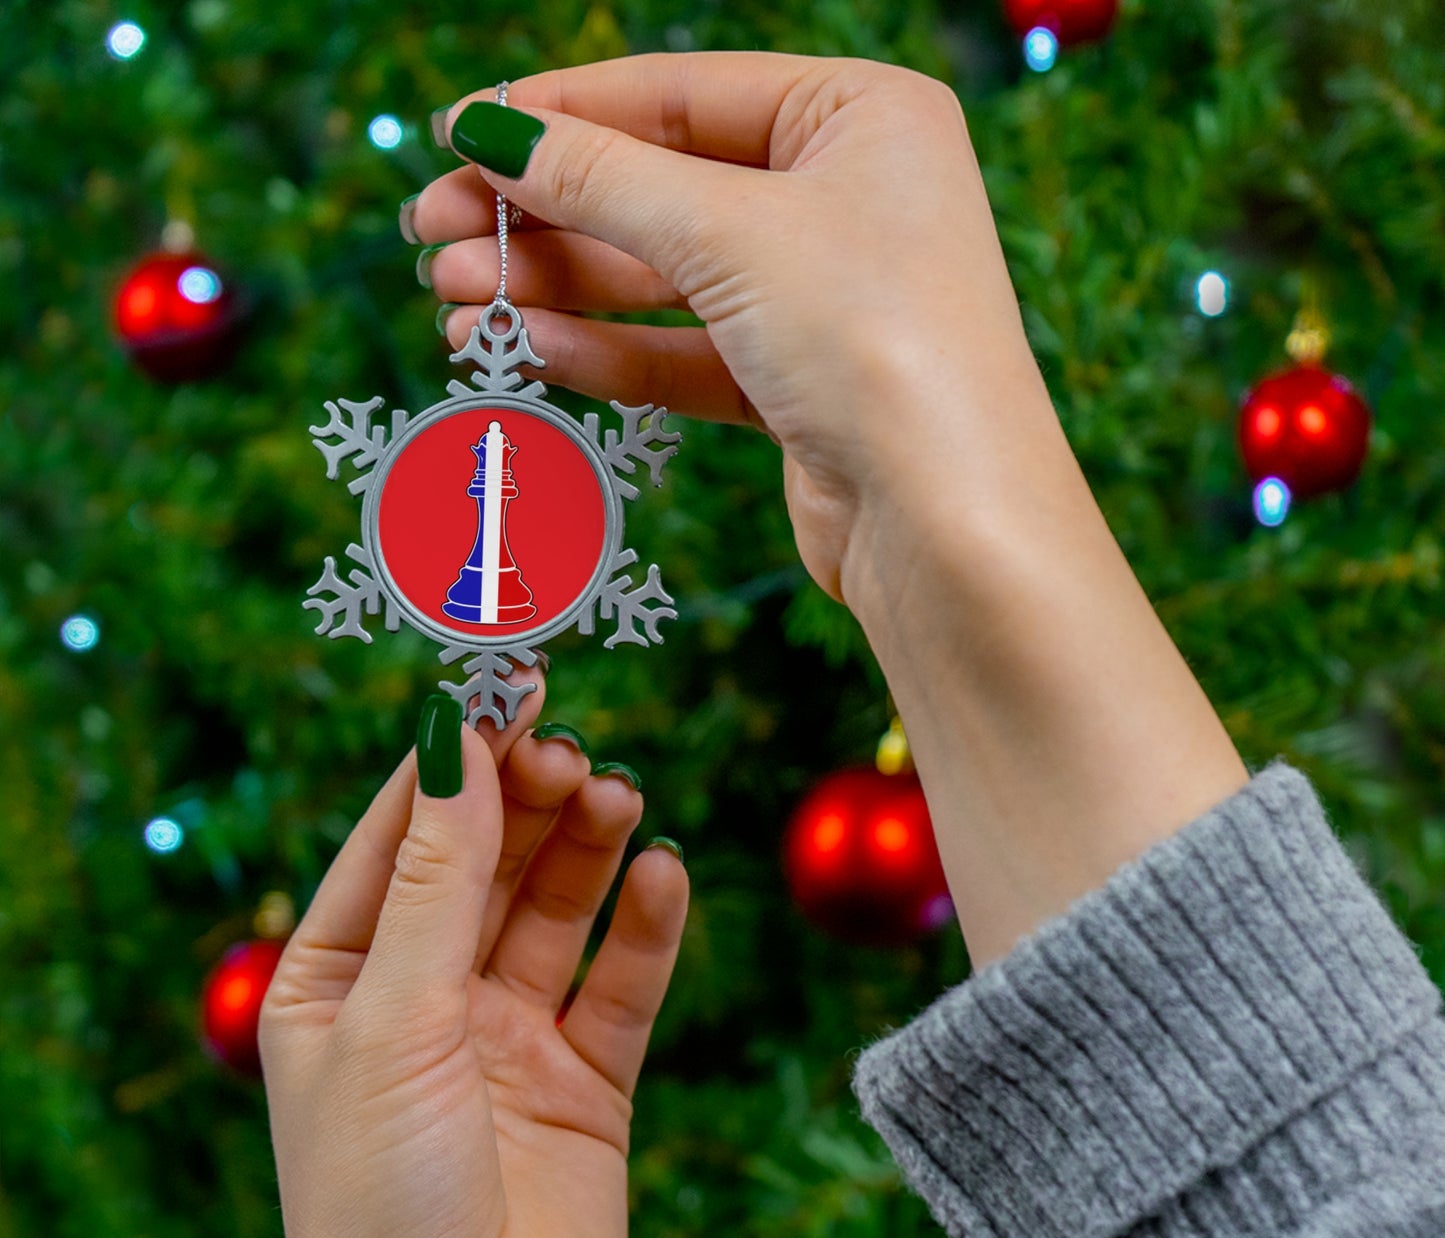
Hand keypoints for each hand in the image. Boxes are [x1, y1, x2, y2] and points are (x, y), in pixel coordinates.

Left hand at [259, 677, 687, 1237]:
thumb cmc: (380, 1205)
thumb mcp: (393, 1018)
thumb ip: (437, 878)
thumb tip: (455, 737)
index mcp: (339, 978)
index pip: (400, 835)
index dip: (453, 757)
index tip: (504, 681)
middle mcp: (424, 998)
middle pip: (486, 861)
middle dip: (526, 799)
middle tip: (571, 751)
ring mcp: (508, 1039)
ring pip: (557, 909)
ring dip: (588, 849)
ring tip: (618, 798)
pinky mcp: (586, 1082)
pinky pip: (622, 983)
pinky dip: (646, 928)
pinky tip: (663, 877)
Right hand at [411, 53, 1059, 604]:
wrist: (947, 526)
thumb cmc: (874, 343)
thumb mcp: (728, 233)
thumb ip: (601, 179)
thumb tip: (490, 130)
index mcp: (860, 116)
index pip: (679, 94)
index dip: (560, 113)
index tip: (455, 133)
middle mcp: (846, 198)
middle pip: (660, 188)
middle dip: (543, 215)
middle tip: (431, 235)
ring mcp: (821, 297)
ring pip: (663, 279)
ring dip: (557, 289)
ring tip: (454, 303)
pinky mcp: (797, 387)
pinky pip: (684, 353)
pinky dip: (607, 351)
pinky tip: (527, 351)